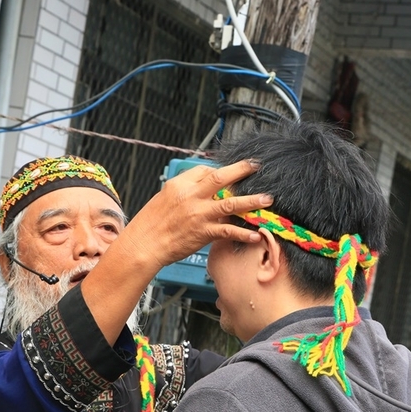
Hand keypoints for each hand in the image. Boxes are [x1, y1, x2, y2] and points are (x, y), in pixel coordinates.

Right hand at [123, 159, 272, 267]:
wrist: (144, 245)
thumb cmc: (150, 225)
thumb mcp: (163, 199)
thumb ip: (183, 192)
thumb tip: (199, 189)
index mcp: (179, 185)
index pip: (204, 171)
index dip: (220, 171)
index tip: (230, 173)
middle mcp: (191, 196)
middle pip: (220, 178)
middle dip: (241, 170)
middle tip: (256, 166)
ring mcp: (199, 214)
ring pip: (230, 203)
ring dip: (251, 201)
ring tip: (267, 199)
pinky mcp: (203, 232)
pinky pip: (228, 231)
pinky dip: (243, 233)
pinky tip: (255, 234)